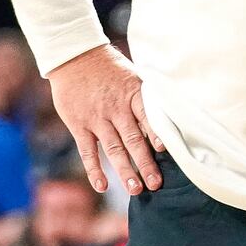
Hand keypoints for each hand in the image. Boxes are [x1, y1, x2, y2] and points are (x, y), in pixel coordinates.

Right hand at [47, 44, 162, 196]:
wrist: (75, 56)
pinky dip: (94, 170)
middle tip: (156, 184)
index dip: (157, 134)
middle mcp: (116, 109)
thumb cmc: (109, 68)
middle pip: (133, 140)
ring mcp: (97, 119)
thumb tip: (170, 115)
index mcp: (132, 94)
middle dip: (145, 164)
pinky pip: (88, 152)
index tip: (165, 151)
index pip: (148, 117)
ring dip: (124, 171)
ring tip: (136, 190)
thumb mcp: (133, 75)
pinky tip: (102, 186)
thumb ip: (147, 97)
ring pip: (113, 149)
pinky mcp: (79, 125)